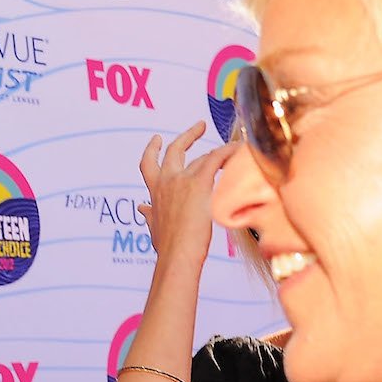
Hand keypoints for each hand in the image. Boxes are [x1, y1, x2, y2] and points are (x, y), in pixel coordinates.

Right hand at [137, 121, 238, 266]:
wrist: (177, 255)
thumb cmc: (168, 248)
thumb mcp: (154, 228)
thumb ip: (150, 215)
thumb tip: (142, 209)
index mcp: (154, 191)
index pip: (148, 163)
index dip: (153, 149)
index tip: (158, 139)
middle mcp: (166, 180)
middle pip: (175, 149)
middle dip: (188, 136)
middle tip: (199, 126)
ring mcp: (182, 180)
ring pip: (203, 157)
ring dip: (219, 153)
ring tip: (234, 150)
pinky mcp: (199, 182)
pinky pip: (217, 158)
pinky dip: (228, 150)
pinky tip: (239, 148)